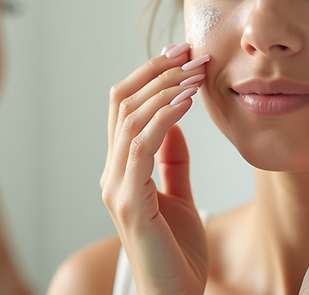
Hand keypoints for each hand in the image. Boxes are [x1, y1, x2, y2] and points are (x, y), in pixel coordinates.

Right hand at [100, 42, 209, 294]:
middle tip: (193, 52)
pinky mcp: (128, 202)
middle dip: (158, 70)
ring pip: (130, 118)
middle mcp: (111, 174)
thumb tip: (176, 124)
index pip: (125, 106)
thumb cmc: (178, 256)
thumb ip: (173, 162)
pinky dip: (164, 117)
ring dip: (167, 88)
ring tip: (197, 72)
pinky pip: (141, 146)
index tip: (182, 52)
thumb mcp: (179, 198)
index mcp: (121, 170)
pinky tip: (187, 101)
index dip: (150, 74)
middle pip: (123, 102)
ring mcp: (116, 187)